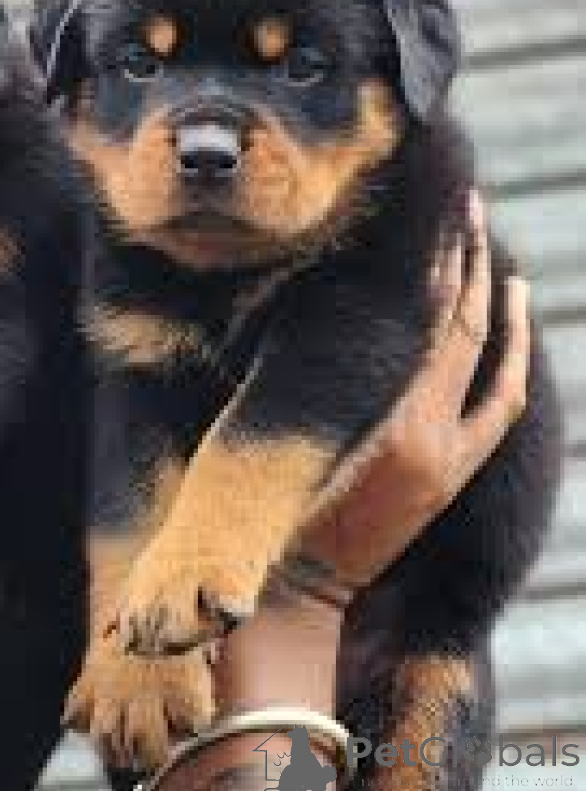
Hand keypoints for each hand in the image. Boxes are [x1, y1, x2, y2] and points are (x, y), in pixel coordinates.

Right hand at [291, 190, 529, 592]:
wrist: (309, 582)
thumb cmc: (279, 501)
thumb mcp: (293, 428)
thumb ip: (318, 371)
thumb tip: (327, 300)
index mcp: (390, 422)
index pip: (426, 323)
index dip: (438, 265)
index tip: (439, 215)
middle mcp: (432, 436)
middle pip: (463, 330)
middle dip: (470, 263)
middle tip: (469, 208)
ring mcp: (452, 458)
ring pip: (493, 366)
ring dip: (498, 308)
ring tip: (498, 258)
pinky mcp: (456, 474)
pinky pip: (501, 409)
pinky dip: (510, 363)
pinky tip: (512, 327)